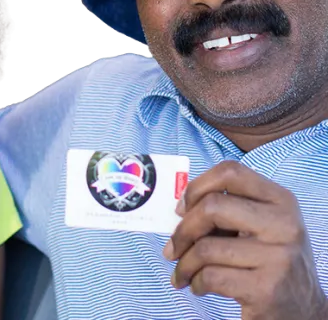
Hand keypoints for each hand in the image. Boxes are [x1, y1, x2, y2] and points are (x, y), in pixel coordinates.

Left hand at [163, 160, 327, 319]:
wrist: (304, 310)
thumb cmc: (268, 259)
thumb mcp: (261, 225)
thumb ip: (228, 208)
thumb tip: (179, 208)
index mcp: (280, 199)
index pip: (230, 172)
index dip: (197, 186)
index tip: (181, 208)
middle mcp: (283, 224)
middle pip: (212, 206)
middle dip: (183, 229)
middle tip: (173, 246)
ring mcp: (278, 257)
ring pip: (206, 248)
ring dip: (184, 263)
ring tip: (182, 272)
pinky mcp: (267, 289)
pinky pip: (211, 277)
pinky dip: (195, 282)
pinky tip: (198, 286)